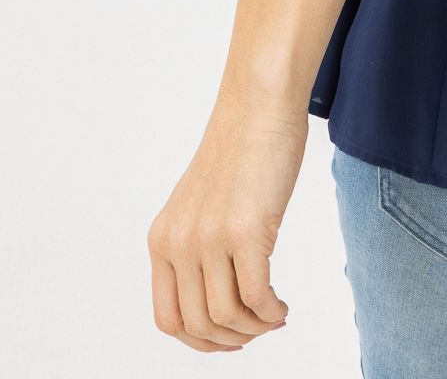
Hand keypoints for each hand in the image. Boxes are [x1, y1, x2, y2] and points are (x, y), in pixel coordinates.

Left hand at [148, 108, 306, 352]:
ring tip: (274, 316)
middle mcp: (180, 243)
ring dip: (255, 328)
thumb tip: (222, 304)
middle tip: (259, 329)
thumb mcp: (201, 206)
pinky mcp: (246, 230)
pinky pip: (257, 297)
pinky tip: (282, 306)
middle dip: (233, 338)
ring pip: (227, 316)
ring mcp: (211, 238)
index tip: (229, 339)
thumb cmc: (241, 151)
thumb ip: (199, 248)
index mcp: (163, 239)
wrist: (258, 106)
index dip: (200, 341)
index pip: (168, 319)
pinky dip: (272, 313)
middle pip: (199, 324)